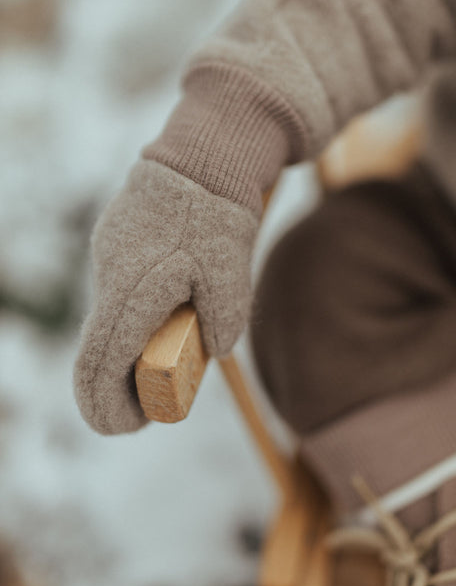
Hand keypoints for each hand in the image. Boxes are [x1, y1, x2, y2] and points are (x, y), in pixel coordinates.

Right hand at [74, 159, 257, 433]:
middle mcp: (110, 277)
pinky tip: (155, 325)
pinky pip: (114, 299)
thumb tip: (214, 351)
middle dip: (113, 392)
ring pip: (105, 325)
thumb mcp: (231, 272)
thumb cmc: (218, 216)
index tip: (126, 427)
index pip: (102, 361)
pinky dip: (128, 325)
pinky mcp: (112, 250)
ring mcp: (106, 261)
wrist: (201, 157)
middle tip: (140, 416)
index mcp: (134, 287)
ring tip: (156, 371)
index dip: (109, 403)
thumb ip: (224, 319)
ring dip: (123, 357)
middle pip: (95, 352)